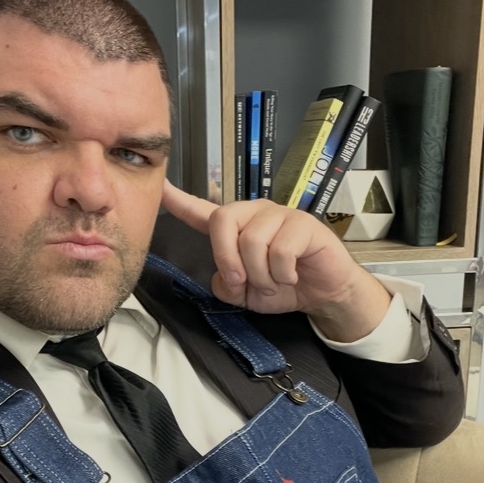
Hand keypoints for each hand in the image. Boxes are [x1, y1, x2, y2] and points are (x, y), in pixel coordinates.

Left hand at [160, 179, 391, 341]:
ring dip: (261, 275)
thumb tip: (225, 277)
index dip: (179, 201)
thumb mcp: (246, 295)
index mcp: (236, 228)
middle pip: (222, 220)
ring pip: (252, 241)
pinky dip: (282, 273)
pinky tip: (292, 276)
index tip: (159, 187)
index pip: (202, 211)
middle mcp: (254, 214)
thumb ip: (227, 286)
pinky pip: (280, 249)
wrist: (324, 293)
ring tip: (275, 282)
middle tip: (244, 282)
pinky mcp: (303, 223)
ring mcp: (279, 215)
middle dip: (227, 258)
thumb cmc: (284, 286)